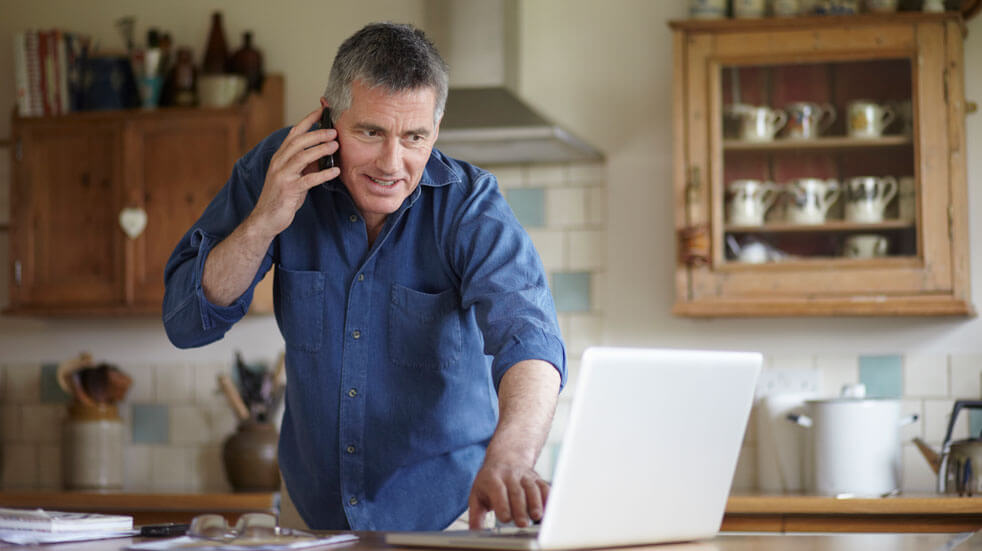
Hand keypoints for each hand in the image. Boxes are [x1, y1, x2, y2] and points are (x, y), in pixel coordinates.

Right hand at [247, 105, 339, 238]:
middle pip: (298, 142)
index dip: (308, 121)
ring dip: (320, 150)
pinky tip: (335, 171)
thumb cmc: (282, 196)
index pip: (293, 133)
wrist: (266, 218)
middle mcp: (278, 162)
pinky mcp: (288, 190)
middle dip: (317, 134)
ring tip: (336, 146)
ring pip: (301, 157)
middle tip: (334, 131)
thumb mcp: (294, 176)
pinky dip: (323, 174)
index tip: (322, 111)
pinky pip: (308, 179)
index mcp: (280, 156)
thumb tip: (324, 153)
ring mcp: (282, 175)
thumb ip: (306, 164)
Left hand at [468, 455, 549, 529]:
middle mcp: (510, 475)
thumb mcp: (477, 495)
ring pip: (531, 488)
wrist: (506, 458)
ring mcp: (525, 476)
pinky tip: (547, 508)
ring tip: (536, 516)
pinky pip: (544, 486)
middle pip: (516, 492)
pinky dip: (547, 497)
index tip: (506, 519)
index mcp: (492, 478)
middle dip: (520, 508)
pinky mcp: (536, 478)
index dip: (502, 504)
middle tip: (522, 524)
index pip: (497, 490)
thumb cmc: (490, 481)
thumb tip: (474, 532)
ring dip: (535, 503)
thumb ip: (476, 515)